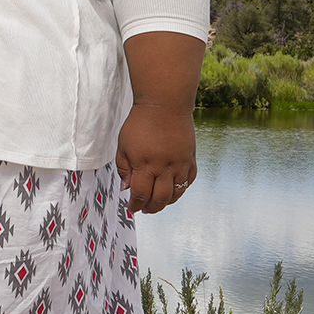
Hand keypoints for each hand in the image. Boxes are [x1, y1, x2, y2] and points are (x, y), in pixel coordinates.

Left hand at [115, 100, 195, 214]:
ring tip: (158, 201)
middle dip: (151, 208)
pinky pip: (188, 181)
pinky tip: (172, 188)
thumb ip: (124, 168)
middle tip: (145, 208)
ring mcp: (180, 164)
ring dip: (166, 202)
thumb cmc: (141, 122)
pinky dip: (181, 189)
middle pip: (159, 199)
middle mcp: (164, 167)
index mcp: (145, 164)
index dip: (136, 205)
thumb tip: (127, 188)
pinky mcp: (190, 159)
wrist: (165, 104)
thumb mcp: (123, 145)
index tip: (133, 208)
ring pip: (176, 194)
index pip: (140, 195)